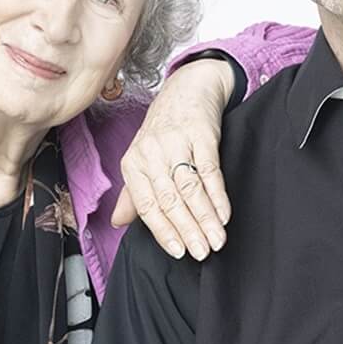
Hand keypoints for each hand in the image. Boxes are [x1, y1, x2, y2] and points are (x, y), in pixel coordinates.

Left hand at [112, 58, 234, 259]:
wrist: (187, 90)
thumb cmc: (163, 132)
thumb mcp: (143, 160)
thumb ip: (133, 195)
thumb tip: (118, 222)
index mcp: (133, 163)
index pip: (147, 205)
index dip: (163, 232)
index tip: (179, 253)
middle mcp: (151, 153)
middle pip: (169, 200)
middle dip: (187, 230)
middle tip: (202, 252)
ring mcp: (176, 142)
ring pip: (190, 188)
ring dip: (205, 218)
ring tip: (216, 240)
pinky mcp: (201, 134)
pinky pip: (210, 170)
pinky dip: (218, 195)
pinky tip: (224, 215)